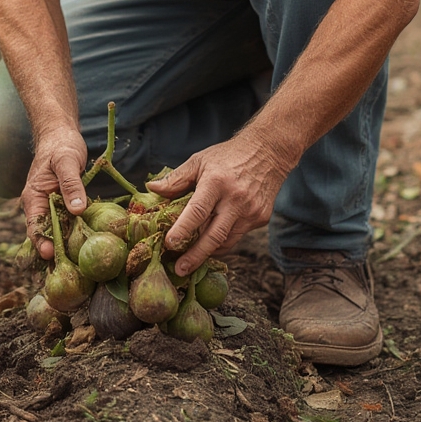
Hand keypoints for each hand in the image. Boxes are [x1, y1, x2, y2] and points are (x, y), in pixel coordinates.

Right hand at [20, 128, 87, 259]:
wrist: (60, 136)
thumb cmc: (61, 146)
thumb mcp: (67, 161)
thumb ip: (71, 184)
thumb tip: (77, 210)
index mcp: (33, 197)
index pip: (34, 226)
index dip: (41, 242)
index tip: (50, 255)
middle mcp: (39, 206)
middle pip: (45, 234)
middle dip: (55, 250)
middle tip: (69, 268)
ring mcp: (51, 207)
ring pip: (57, 231)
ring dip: (66, 244)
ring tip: (79, 264)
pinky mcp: (63, 206)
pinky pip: (67, 223)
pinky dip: (74, 233)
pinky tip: (86, 245)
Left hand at [145, 132, 291, 275]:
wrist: (268, 151)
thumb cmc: (229, 156)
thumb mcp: (200, 160)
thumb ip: (176, 178)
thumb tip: (152, 189)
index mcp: (216, 182)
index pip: (197, 211)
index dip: (182, 229)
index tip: (169, 244)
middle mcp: (235, 199)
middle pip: (213, 236)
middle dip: (195, 256)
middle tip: (180, 270)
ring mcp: (251, 211)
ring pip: (226, 241)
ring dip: (208, 252)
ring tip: (191, 261)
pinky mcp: (260, 218)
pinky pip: (237, 236)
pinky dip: (223, 242)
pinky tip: (210, 244)